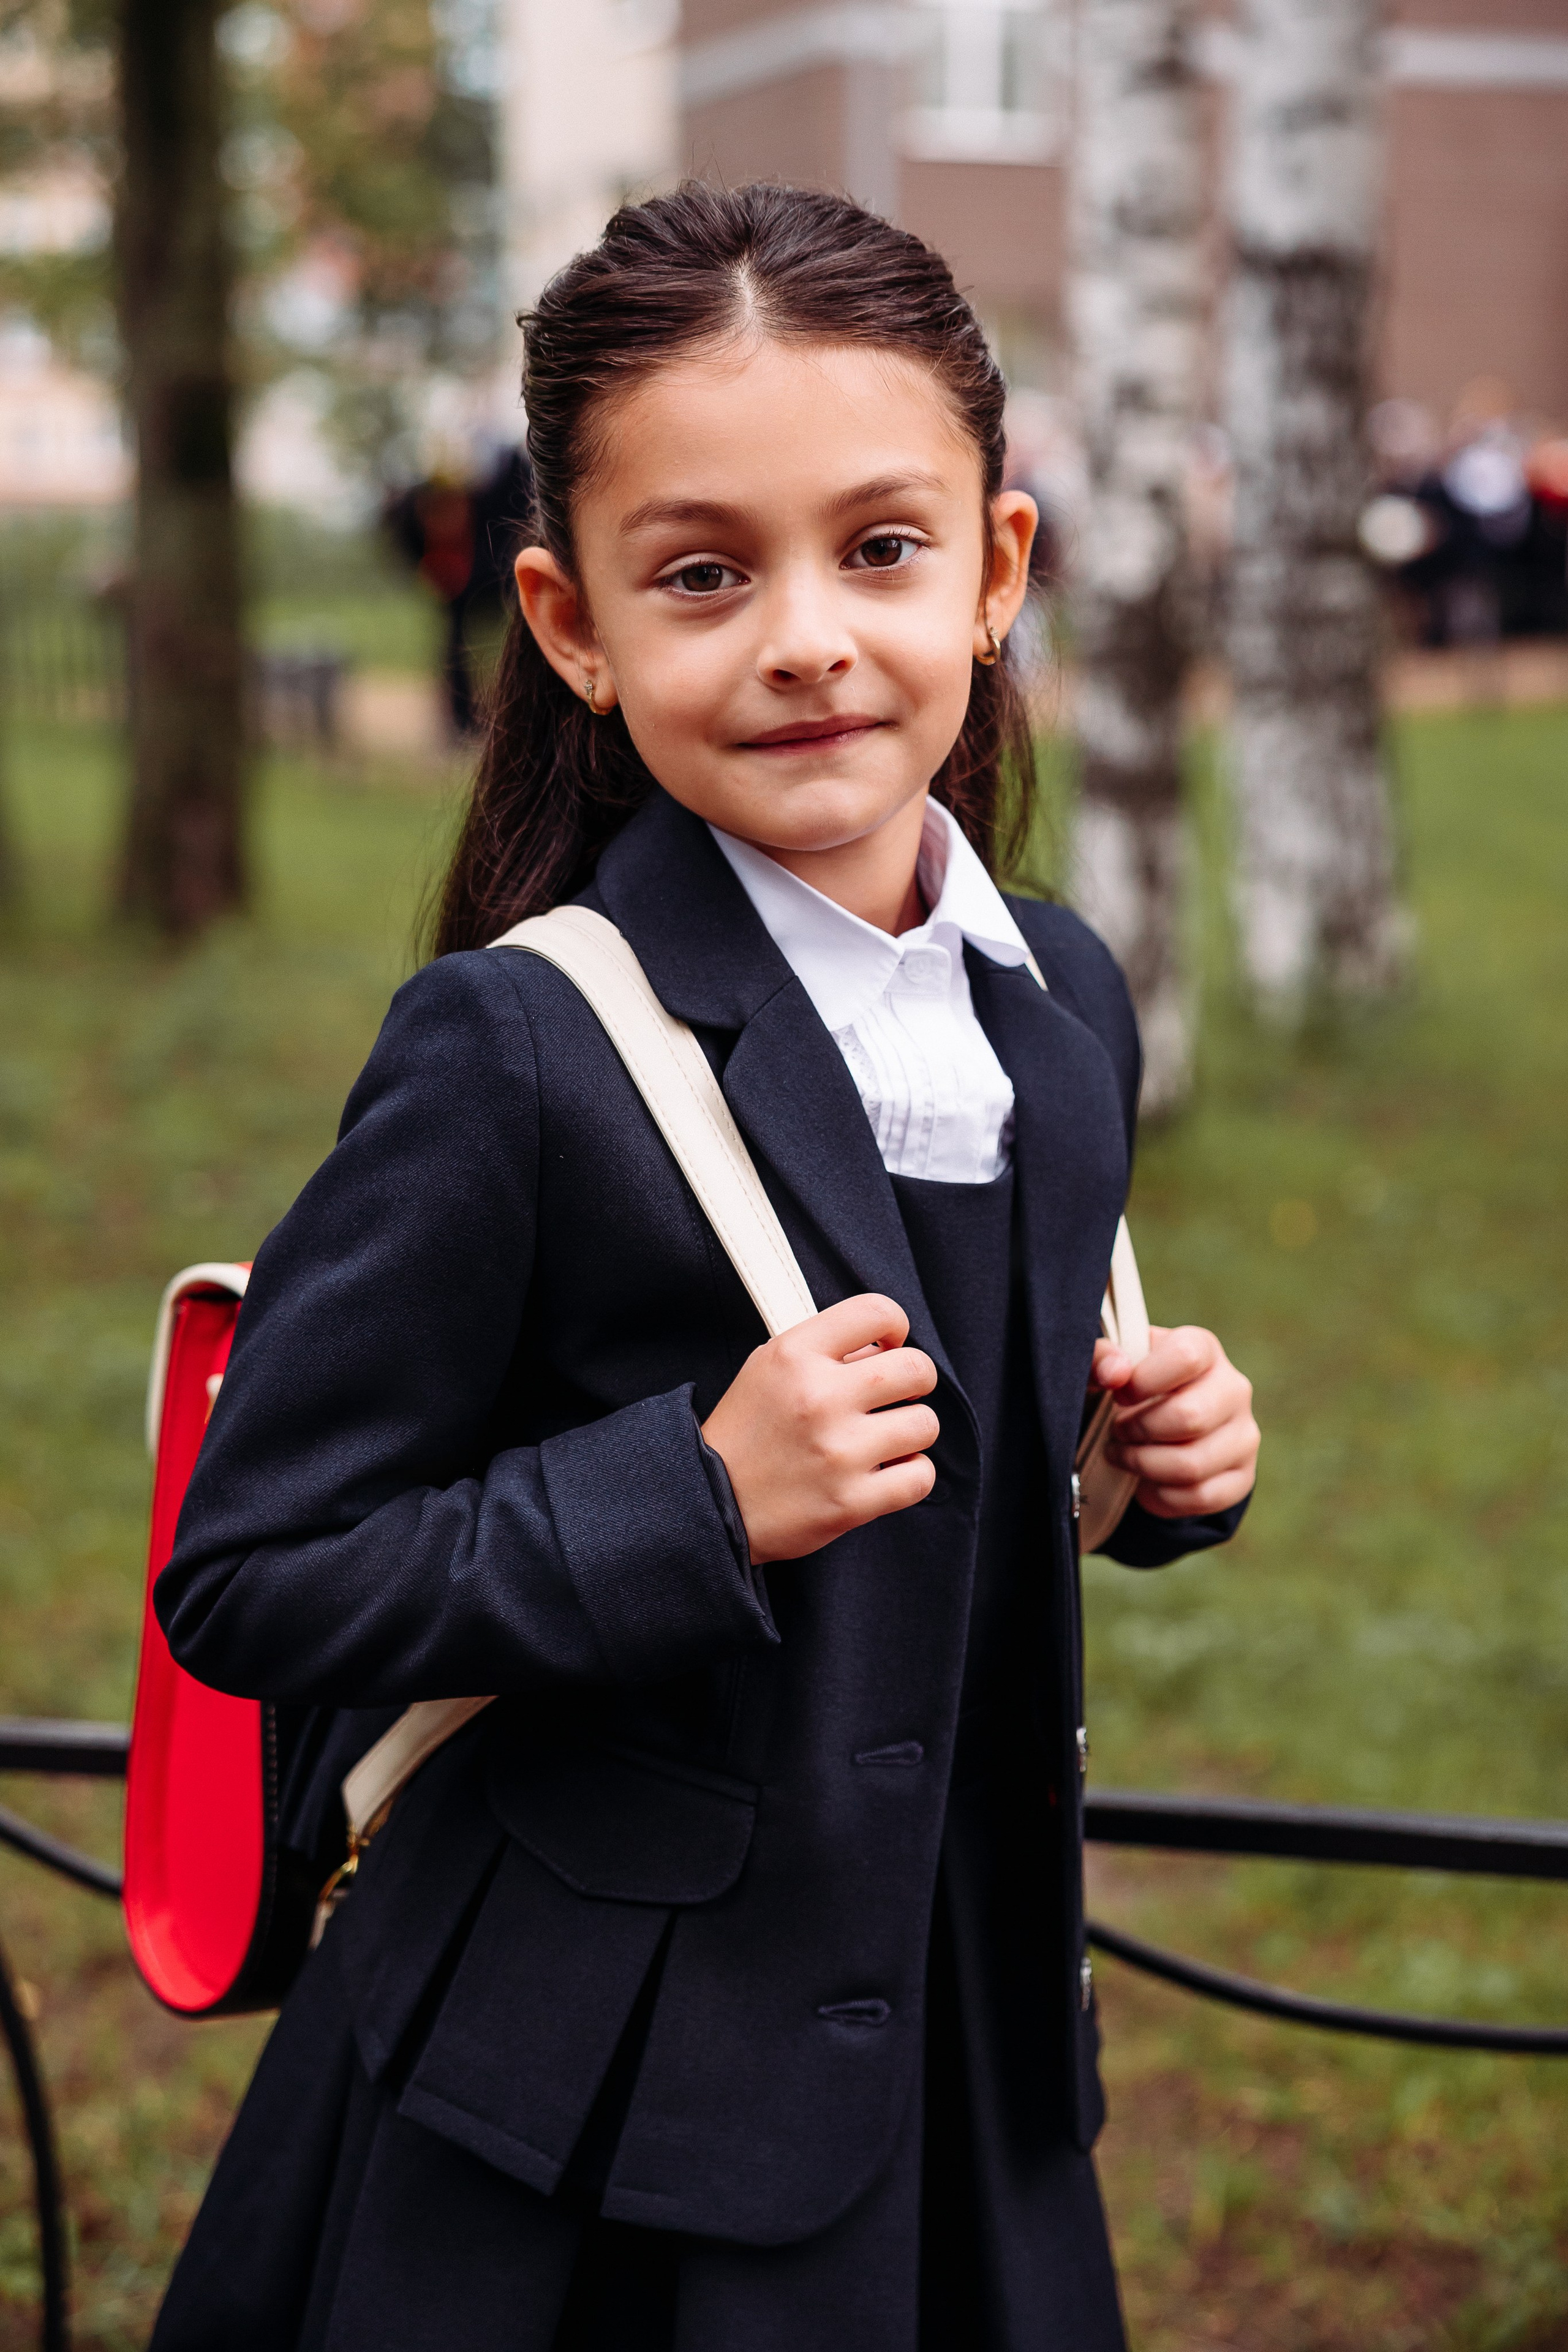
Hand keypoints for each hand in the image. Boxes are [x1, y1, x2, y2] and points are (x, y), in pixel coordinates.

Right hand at [702, 1295, 938, 1564]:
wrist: (712, 1502)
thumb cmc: (747, 1432)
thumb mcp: (768, 1368)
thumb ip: (825, 1349)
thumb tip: (886, 1346)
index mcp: (795, 1355)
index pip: (878, 1311)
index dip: (895, 1327)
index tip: (888, 1346)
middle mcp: (818, 1397)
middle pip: (917, 1369)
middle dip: (915, 1381)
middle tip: (894, 1396)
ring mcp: (838, 1452)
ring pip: (925, 1424)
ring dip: (911, 1432)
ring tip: (883, 1439)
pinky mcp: (850, 1501)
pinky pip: (920, 1477)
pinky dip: (910, 1474)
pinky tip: (885, 1471)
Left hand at [1091, 1325, 1257, 1520]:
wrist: (1155, 1429)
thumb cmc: (1128, 1390)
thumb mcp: (1106, 1368)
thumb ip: (1098, 1358)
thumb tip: (1114, 1372)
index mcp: (1204, 1349)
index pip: (1186, 1356)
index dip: (1143, 1380)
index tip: (1119, 1394)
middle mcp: (1233, 1389)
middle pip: (1190, 1417)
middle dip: (1138, 1430)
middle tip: (1117, 1430)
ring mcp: (1244, 1435)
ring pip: (1192, 1464)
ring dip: (1143, 1465)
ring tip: (1124, 1454)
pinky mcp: (1242, 1477)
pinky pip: (1201, 1497)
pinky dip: (1161, 1495)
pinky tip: (1145, 1480)